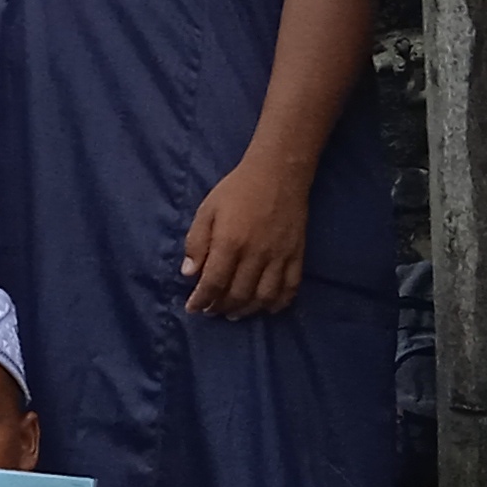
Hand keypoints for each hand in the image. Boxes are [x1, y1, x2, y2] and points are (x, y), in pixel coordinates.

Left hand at [182, 155, 312, 317]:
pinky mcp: (297, 255)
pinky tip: (266, 307)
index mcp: (230, 242)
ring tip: (234, 313)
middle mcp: (255, 254)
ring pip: (263, 296)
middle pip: (238, 294)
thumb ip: (196, 242)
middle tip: (211, 310)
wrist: (278, 173)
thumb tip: (189, 273)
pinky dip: (279, 303)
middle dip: (221, 307)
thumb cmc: (237, 189)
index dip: (202, 300)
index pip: (214, 282)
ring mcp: (279, 256)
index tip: (193, 308)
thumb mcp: (207, 210)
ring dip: (247, 310)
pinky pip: (290, 287)